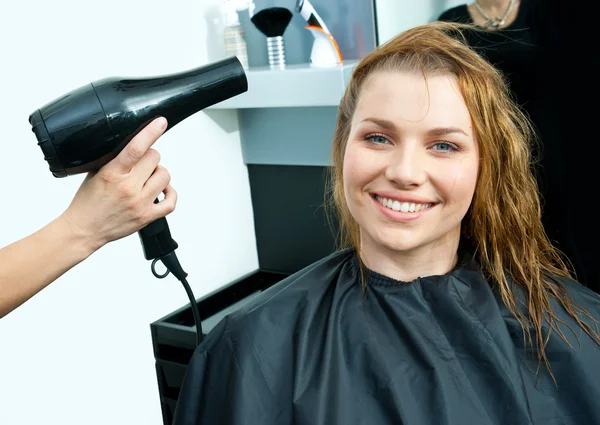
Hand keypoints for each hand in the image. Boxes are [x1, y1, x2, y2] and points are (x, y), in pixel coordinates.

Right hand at [60, 117, 176, 251]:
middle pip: (155, 158)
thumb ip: (114, 159)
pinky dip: (170, 194)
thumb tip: (133, 144)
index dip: (150, 132)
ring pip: (165, 176)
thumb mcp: (95, 173)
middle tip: (141, 164)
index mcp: (113, 174)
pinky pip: (171, 202)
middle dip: (150, 157)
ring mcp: (140, 203)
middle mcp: (128, 188)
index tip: (160, 122)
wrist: (84, 229)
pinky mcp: (147, 217)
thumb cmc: (88, 202)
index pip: (135, 148)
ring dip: (158, 174)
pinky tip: (161, 191)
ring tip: (148, 178)